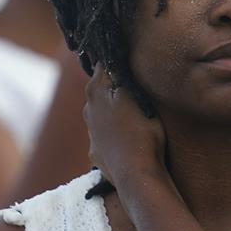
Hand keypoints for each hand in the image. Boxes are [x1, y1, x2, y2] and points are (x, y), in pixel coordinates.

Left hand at [83, 64, 167, 187]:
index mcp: (97, 93)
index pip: (102, 67)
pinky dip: (112, 135)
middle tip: (127, 81)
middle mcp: (89, 111)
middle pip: (98, 90)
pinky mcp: (97, 154)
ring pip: (100, 115)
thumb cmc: (141, 133)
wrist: (136, 174)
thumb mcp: (136, 98)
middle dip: (110, 85)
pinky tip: (125, 139)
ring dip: (111, 111)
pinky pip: (104, 138)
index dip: (112, 61)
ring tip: (128, 111)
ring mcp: (92, 135)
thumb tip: (114, 63)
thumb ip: (122, 78)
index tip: (122, 56)